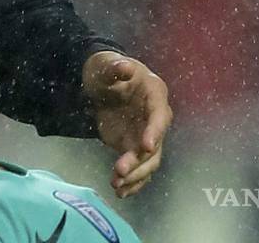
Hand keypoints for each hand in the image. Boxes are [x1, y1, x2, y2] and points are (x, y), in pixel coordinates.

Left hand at [81, 51, 171, 198]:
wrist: (99, 82)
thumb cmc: (106, 70)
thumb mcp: (106, 65)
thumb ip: (116, 68)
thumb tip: (125, 67)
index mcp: (154, 94)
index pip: (159, 115)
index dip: (154, 130)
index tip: (146, 145)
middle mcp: (155, 117)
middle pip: (155, 143)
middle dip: (140, 160)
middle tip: (121, 170)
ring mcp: (146, 134)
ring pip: (148, 160)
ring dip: (135, 175)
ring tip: (117, 185)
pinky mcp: (134, 146)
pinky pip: (138, 167)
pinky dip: (132, 181)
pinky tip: (121, 192)